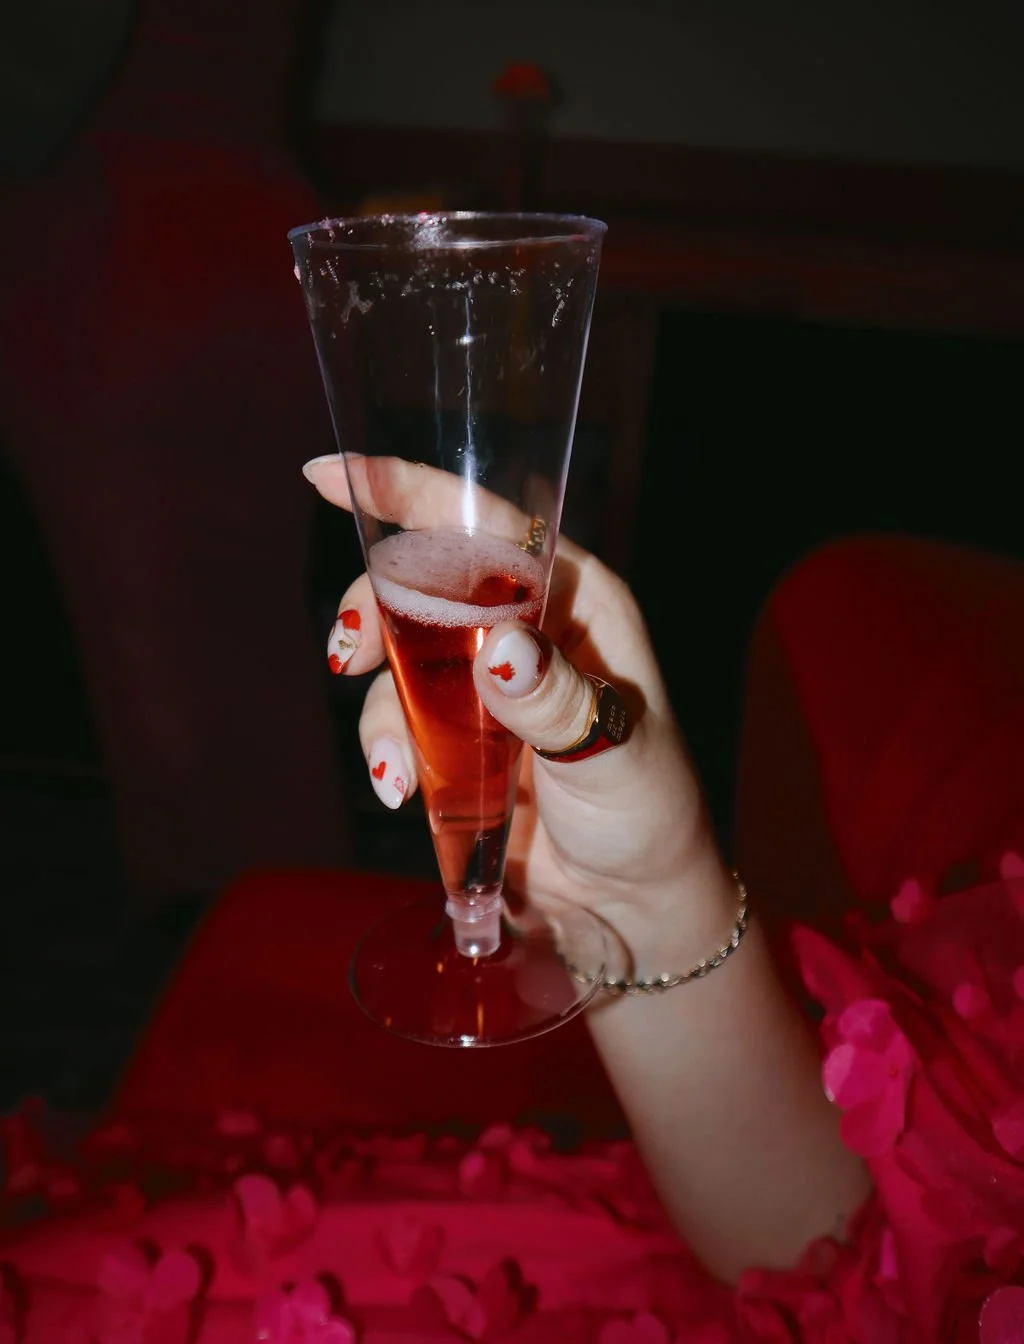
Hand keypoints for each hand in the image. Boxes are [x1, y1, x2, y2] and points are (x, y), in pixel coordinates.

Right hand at [305, 455, 731, 968]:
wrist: (629, 905)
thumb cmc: (645, 811)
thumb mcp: (612, 751)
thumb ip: (555, 700)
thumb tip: (500, 651)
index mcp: (575, 599)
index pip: (488, 523)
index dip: (410, 490)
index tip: (331, 475)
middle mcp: (525, 625)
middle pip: (421, 582)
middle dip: (375, 612)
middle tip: (348, 653)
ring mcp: (484, 681)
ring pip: (396, 657)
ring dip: (379, 709)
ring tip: (400, 774)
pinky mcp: (454, 736)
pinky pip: (395, 719)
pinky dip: (386, 748)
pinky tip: (403, 790)